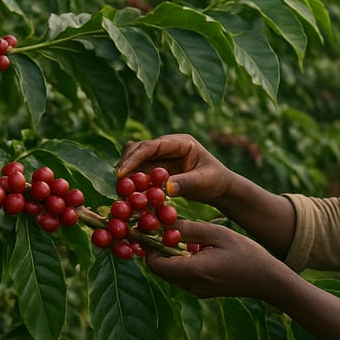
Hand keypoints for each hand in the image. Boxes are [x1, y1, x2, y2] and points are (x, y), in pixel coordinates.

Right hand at [116, 134, 231, 203]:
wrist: (220, 188)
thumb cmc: (216, 180)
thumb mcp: (204, 181)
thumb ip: (186, 182)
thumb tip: (166, 187)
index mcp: (179, 143)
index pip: (152, 145)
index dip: (135, 157)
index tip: (121, 172)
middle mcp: (166, 148)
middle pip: (138, 149)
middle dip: (126, 164)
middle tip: (118, 183)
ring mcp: (160, 159)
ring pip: (136, 162)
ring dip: (127, 176)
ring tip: (122, 192)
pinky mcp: (156, 172)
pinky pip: (140, 175)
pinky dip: (133, 184)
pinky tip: (130, 197)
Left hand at [145, 220, 285, 300]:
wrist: (266, 279)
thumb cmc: (245, 252)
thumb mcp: (216, 233)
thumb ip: (188, 229)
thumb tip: (163, 224)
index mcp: (192, 271)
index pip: (154, 263)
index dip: (149, 245)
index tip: (154, 228)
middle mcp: (190, 285)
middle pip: (160, 268)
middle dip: (159, 248)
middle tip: (166, 227)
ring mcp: (196, 291)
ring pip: (170, 272)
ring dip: (171, 254)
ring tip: (185, 235)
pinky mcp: (202, 291)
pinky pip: (182, 276)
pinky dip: (182, 261)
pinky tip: (197, 248)